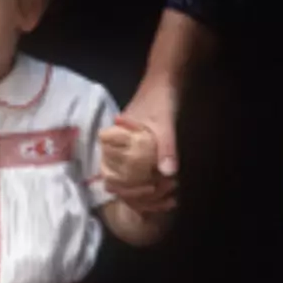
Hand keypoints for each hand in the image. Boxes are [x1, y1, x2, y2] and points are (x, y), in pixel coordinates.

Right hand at [104, 77, 179, 214]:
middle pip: (122, 187)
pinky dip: (152, 189)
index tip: (151, 193)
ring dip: (149, 197)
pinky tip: (167, 194)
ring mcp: (125, 156)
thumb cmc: (159, 100)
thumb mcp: (164, 124)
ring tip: (170, 199)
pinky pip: (139, 179)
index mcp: (112, 146)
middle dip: (143, 198)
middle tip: (166, 199)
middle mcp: (114, 154)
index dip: (130, 192)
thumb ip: (166, 148)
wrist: (164, 83)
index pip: (113, 179)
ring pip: (130, 186)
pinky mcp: (136, 157)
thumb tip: (169, 174)